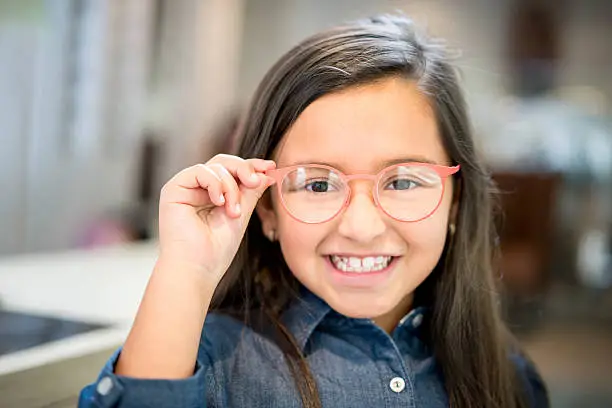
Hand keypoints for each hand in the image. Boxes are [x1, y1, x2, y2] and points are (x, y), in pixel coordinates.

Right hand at [157, 154, 275, 281]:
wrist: (197, 269)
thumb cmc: (216, 250)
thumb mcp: (241, 214)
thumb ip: (251, 192)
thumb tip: (268, 172)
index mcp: (213, 195)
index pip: (233, 171)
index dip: (252, 166)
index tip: (270, 167)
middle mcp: (198, 189)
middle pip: (224, 162)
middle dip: (244, 169)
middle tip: (256, 181)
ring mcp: (185, 188)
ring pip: (215, 166)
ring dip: (231, 187)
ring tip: (234, 212)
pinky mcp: (173, 189)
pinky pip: (199, 171)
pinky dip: (215, 184)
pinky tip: (219, 203)